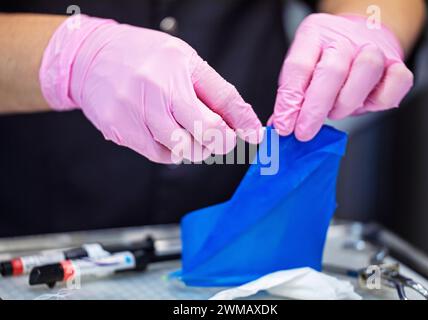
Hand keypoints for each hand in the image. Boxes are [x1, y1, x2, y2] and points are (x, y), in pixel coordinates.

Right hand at [40, 15, 261, 162]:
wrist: (91, 58)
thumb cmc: (145, 58)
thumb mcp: (185, 61)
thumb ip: (217, 94)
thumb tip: (249, 128)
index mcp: (178, 67)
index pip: (222, 103)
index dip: (241, 125)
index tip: (251, 135)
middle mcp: (156, 89)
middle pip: (204, 133)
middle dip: (219, 141)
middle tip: (216, 135)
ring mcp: (135, 112)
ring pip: (182, 150)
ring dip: (195, 148)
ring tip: (188, 131)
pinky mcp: (120, 130)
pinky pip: (159, 154)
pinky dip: (171, 151)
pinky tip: (167, 133)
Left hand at [272, 13, 413, 140]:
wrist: (364, 35)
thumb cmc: (329, 58)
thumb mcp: (304, 68)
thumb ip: (293, 93)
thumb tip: (283, 123)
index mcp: (316, 34)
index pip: (299, 66)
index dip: (290, 100)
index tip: (283, 124)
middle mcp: (346, 38)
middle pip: (332, 70)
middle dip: (315, 108)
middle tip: (303, 131)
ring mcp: (375, 49)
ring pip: (366, 72)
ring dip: (346, 102)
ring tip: (335, 111)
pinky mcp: (397, 65)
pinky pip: (394, 86)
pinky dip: (378, 102)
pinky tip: (363, 104)